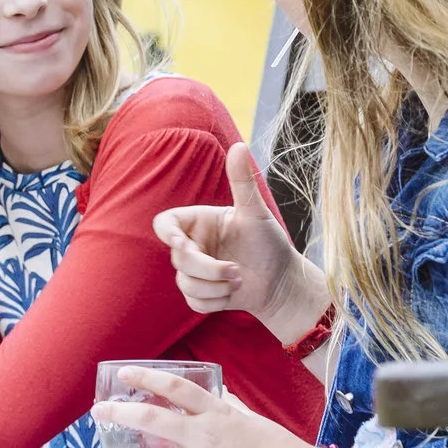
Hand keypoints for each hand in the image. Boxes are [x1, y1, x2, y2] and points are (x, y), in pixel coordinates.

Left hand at [92, 367, 307, 447]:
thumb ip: (227, 405)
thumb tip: (213, 393)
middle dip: (119, 414)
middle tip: (99, 412)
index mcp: (218, 412)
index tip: (124, 373)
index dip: (146, 378)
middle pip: (151, 421)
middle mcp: (205, 436)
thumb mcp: (251, 418)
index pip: (175, 387)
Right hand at [153, 142, 327, 342]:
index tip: (181, 243)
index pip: (165, 223)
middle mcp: (193, 246)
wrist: (282, 281)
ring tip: (240, 279)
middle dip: (208, 268)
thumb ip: (242, 181)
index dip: (167, 233)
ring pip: (185, 283)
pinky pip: (194, 302)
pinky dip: (216, 301)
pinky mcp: (201, 295)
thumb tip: (239, 145)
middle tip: (236, 269)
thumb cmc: (269, 243)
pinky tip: (234, 294)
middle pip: (177, 258)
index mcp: (200, 222)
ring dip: (216, 286)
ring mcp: (195, 272)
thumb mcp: (255, 212)